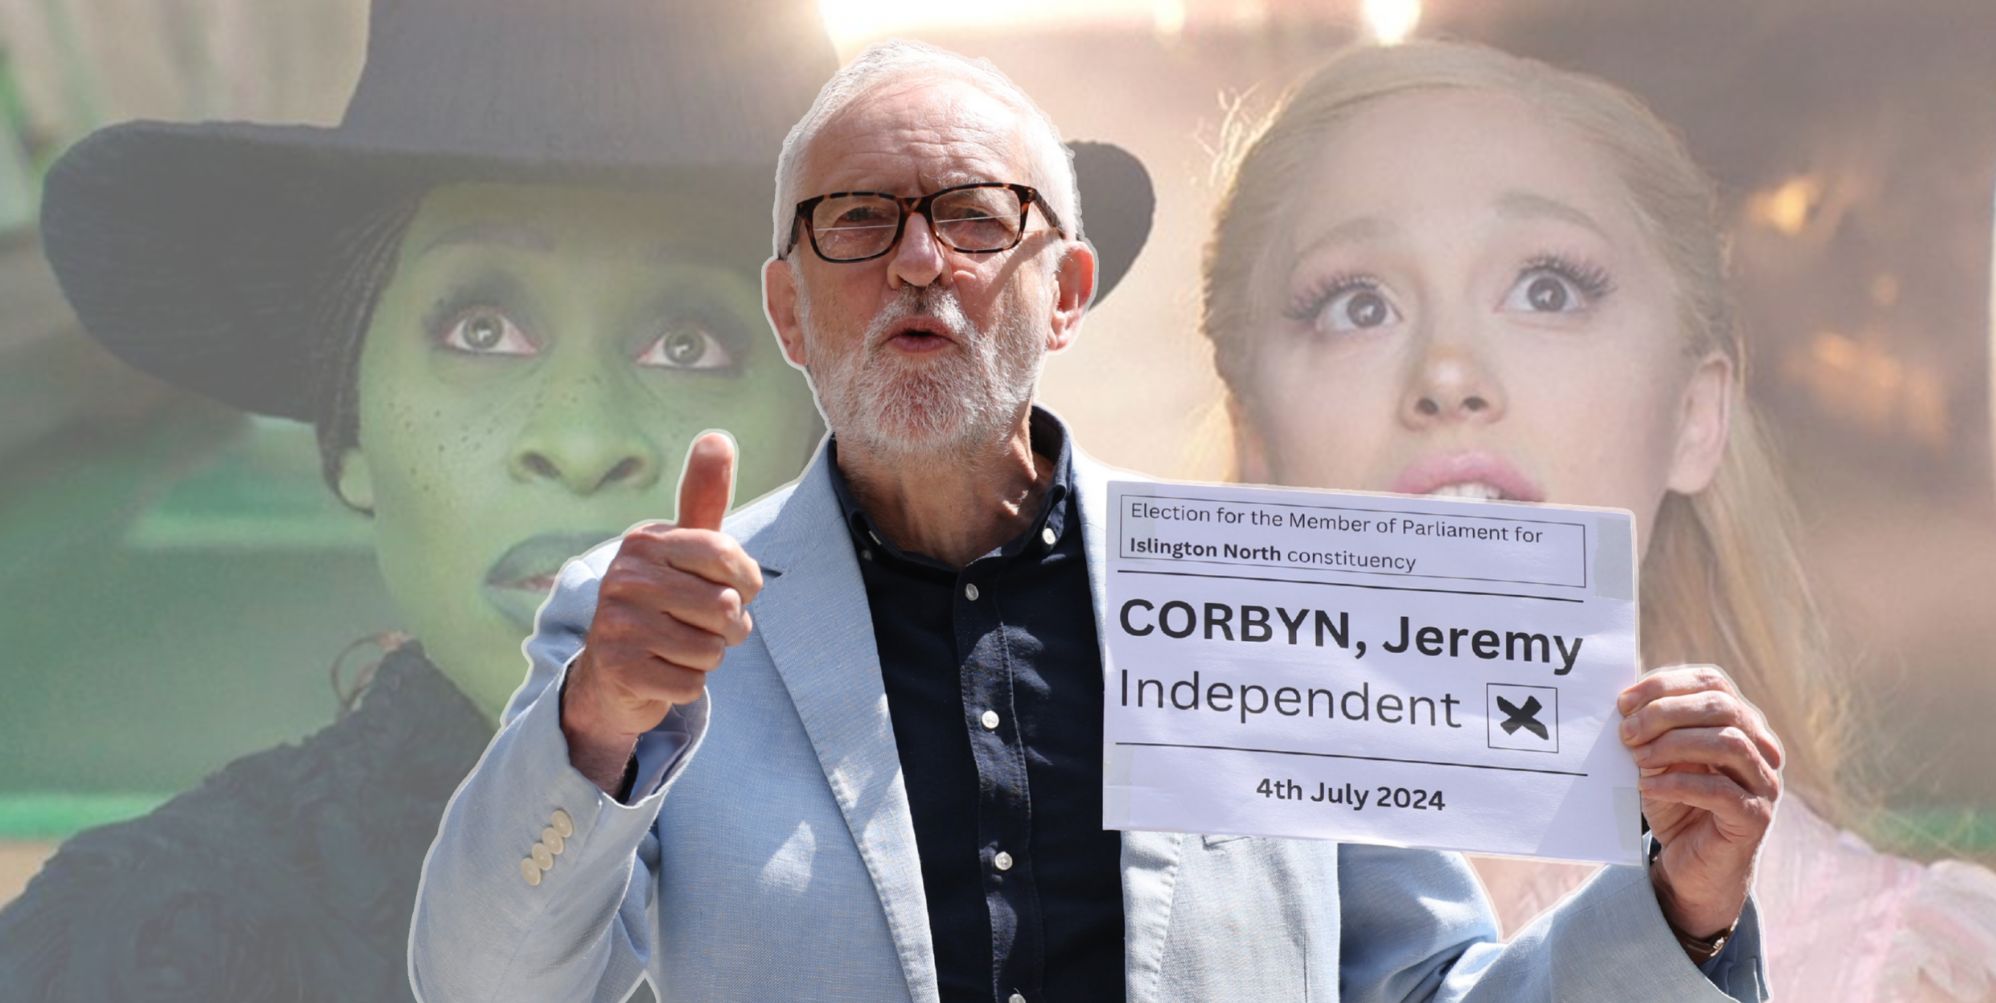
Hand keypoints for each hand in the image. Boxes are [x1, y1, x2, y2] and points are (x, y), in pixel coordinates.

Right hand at [560, 433, 762, 791]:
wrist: (614, 671)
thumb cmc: (665, 601)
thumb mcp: (685, 548)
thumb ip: (703, 497)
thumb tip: (716, 435)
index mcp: (644, 541)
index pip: (724, 554)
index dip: (747, 580)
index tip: (739, 589)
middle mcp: (622, 576)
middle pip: (724, 605)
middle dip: (730, 625)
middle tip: (705, 625)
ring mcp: (615, 622)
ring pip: (711, 648)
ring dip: (709, 655)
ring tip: (682, 646)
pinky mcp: (617, 668)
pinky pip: (690, 683)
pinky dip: (688, 684)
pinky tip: (663, 671)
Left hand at [1617, 664, 1783, 939]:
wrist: (1692, 867)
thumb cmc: (1674, 804)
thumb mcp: (1658, 760)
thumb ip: (1652, 731)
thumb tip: (1626, 705)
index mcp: (1740, 723)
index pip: (1713, 683)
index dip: (1667, 685)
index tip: (1624, 701)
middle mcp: (1761, 748)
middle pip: (1723, 708)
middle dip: (1667, 713)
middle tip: (1626, 732)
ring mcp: (1764, 783)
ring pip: (1730, 743)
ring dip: (1675, 745)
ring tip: (1638, 758)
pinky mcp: (1755, 818)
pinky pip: (1722, 791)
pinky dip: (1679, 783)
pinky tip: (1648, 786)